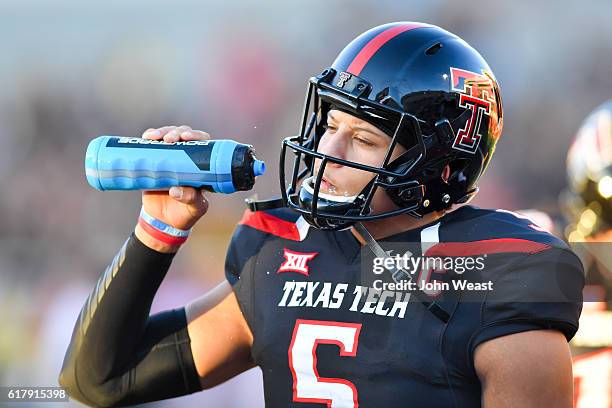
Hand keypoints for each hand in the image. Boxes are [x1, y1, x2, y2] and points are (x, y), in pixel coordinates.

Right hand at [135, 125, 210, 251]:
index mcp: (201, 166)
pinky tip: (146, 137)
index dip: (196, 136)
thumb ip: (190, 200)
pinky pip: (152, 146)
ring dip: (162, 132)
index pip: (203, 144)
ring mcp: (169, 158)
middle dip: (176, 132)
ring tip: (154, 137)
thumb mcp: (193, 209)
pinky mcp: (154, 161)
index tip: (187, 137)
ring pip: (168, 136)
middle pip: (184, 135)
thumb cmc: (185, 214)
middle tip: (169, 139)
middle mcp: (187, 158)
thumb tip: (176, 190)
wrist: (163, 222)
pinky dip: (149, 138)